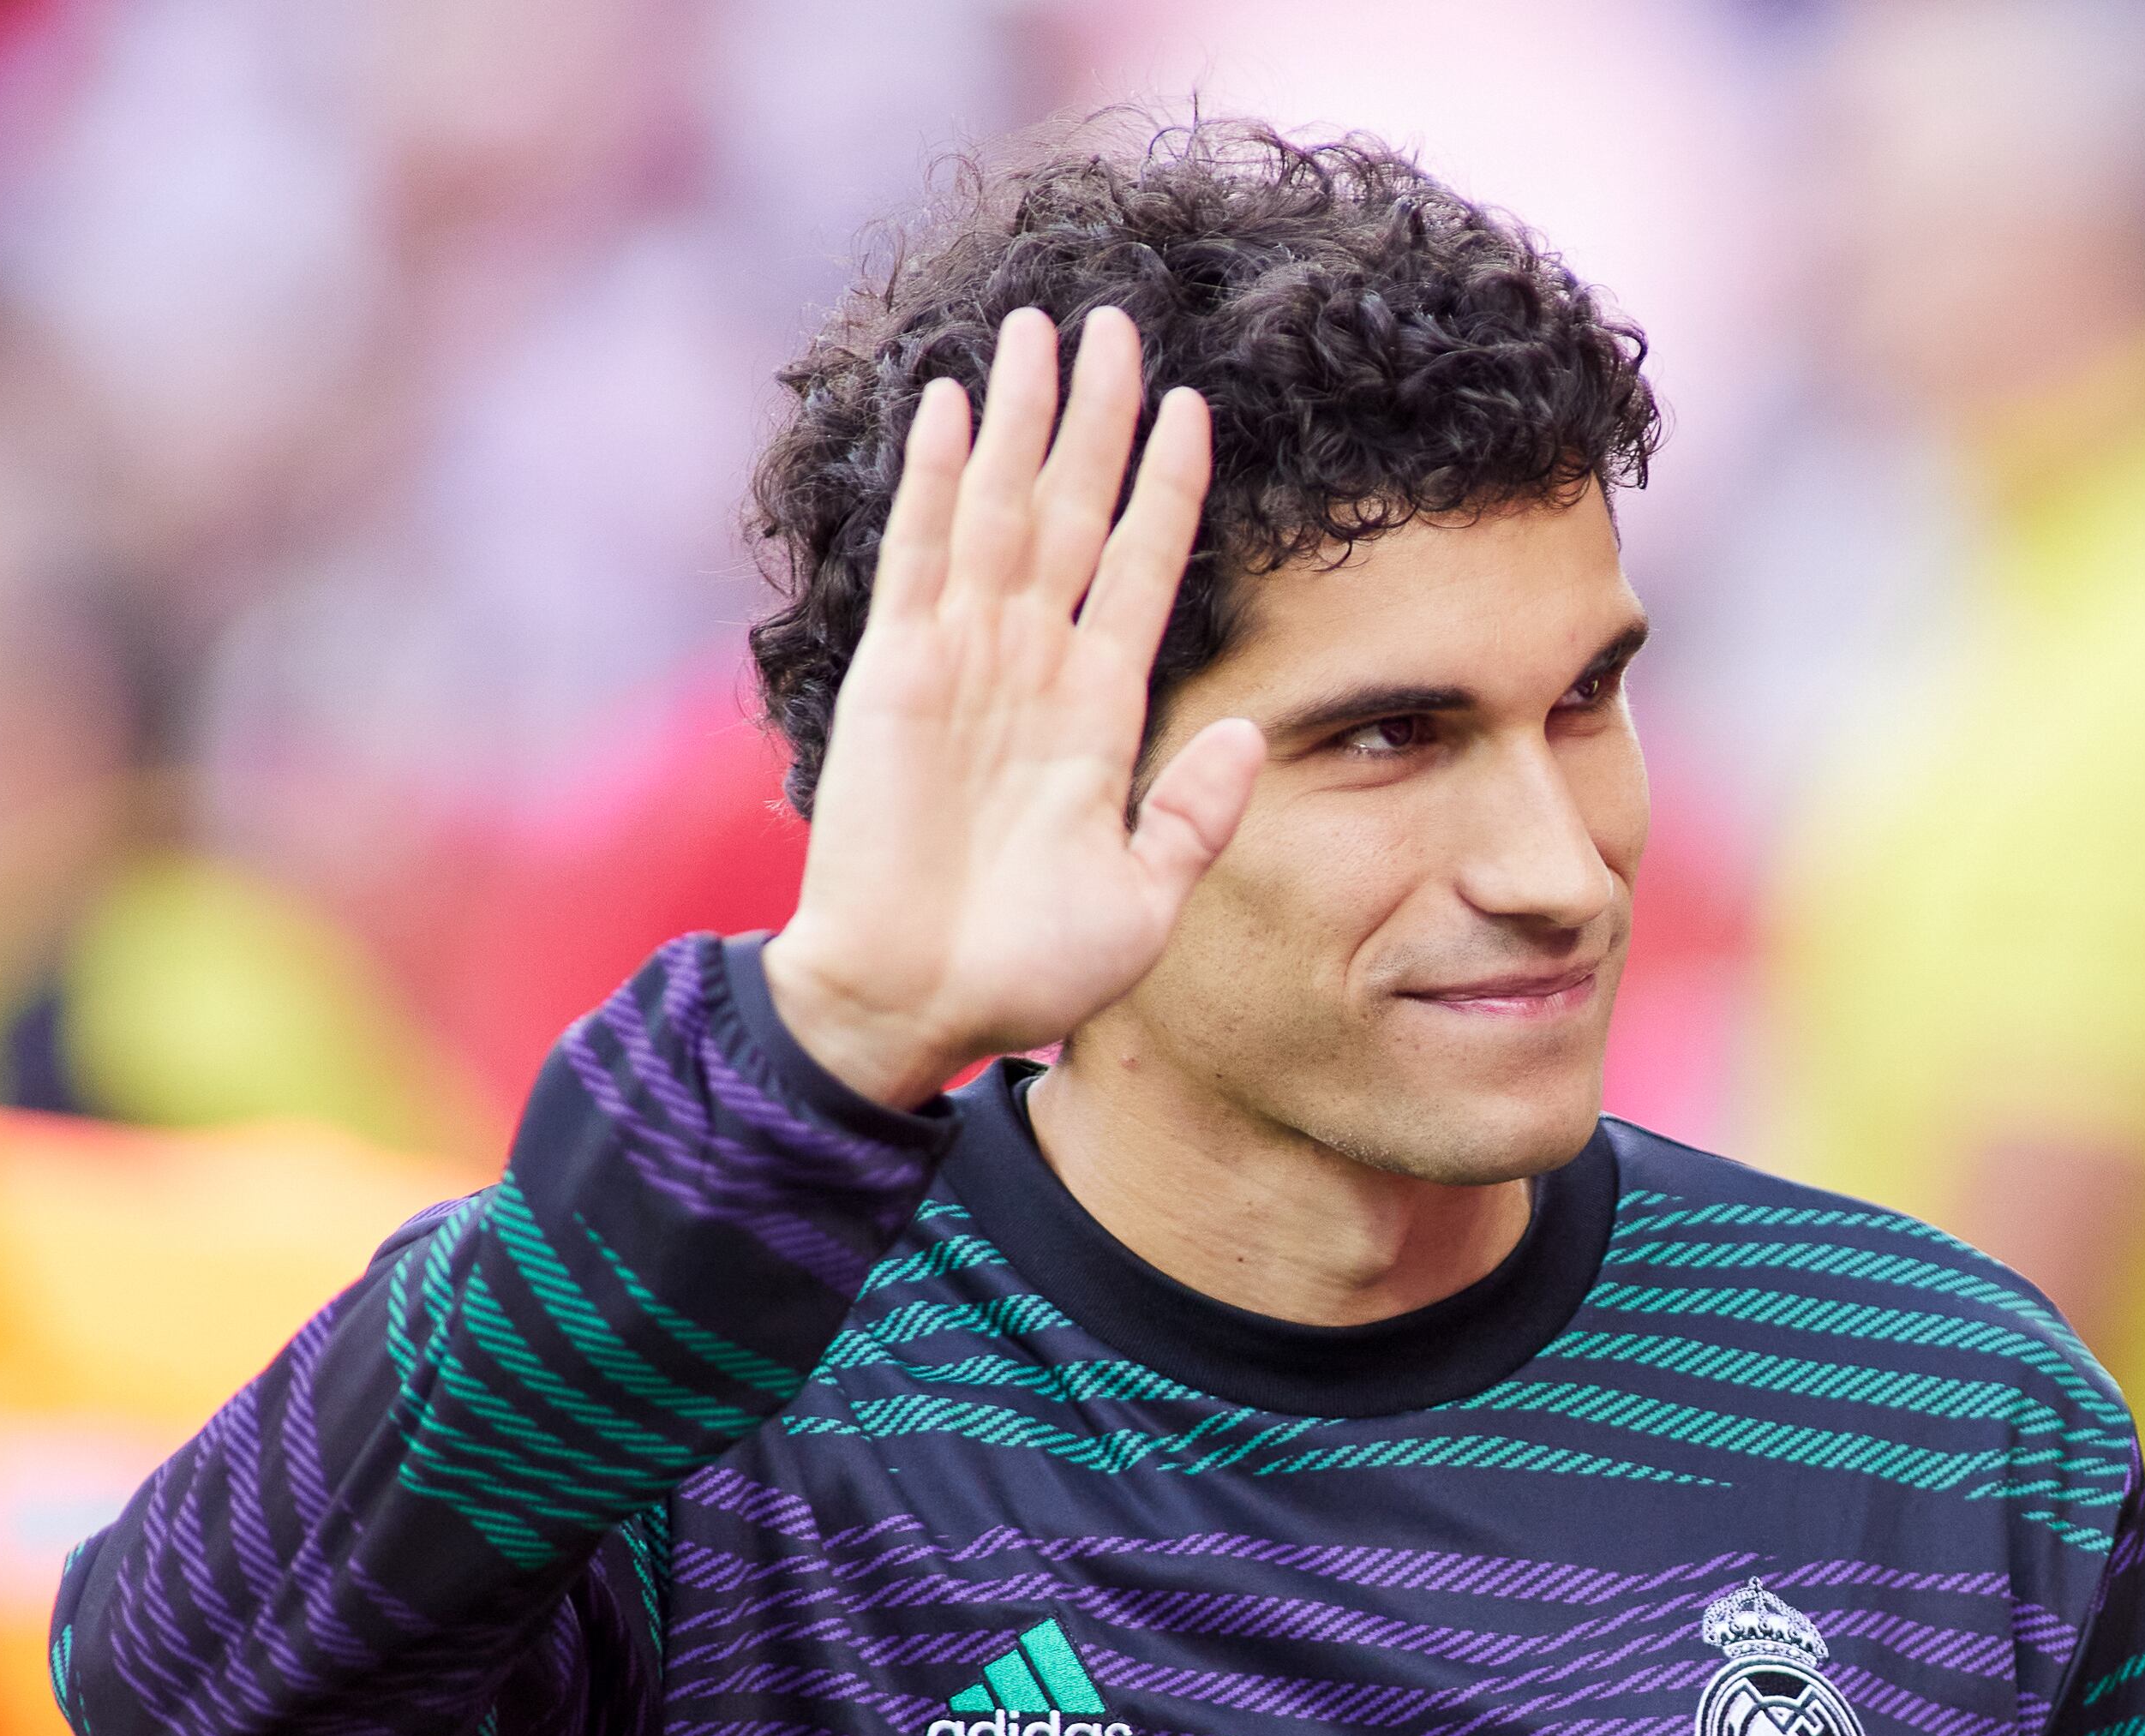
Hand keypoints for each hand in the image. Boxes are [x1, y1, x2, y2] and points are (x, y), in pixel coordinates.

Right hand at [764, 305, 1265, 1107]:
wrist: (916, 1008)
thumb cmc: (1028, 971)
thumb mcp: (1147, 898)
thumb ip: (1194, 813)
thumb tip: (1249, 735)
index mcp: (1099, 712)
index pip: (1143, 569)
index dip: (1170, 488)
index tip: (1198, 407)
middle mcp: (1032, 666)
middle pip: (1075, 510)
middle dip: (1098, 416)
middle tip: (1119, 318)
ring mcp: (963, 661)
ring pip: (1003, 507)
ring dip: (1025, 417)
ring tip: (1043, 323)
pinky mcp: (895, 672)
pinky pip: (922, 553)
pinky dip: (938, 476)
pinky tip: (957, 401)